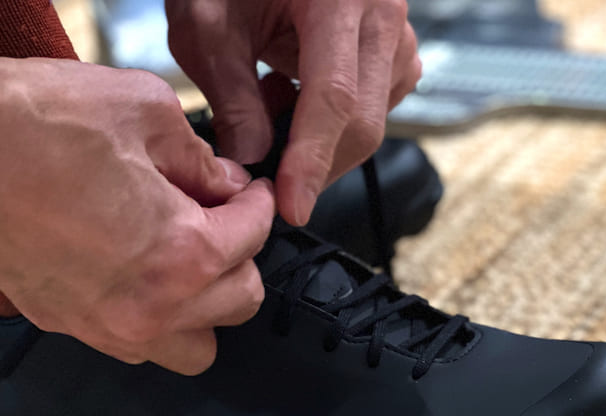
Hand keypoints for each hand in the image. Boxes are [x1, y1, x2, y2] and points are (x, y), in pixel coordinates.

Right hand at [0, 57, 273, 374]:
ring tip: (187, 261)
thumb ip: (200, 157)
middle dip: (241, 256)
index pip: (253, 239)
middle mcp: (152, 307)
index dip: (258, 204)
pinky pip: (136, 345)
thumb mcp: (146, 111)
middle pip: (239, 303)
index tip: (248, 191)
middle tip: (221, 219)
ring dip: (204, 307)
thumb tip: (221, 183)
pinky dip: (154, 319)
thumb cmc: (37, 125)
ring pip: (193, 348)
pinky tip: (139, 275)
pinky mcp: (68, 326)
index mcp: (184, 254)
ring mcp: (106, 326)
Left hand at [166, 0, 420, 225]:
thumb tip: (253, 160)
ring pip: (372, 122)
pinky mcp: (396, 51)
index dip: (310, 160)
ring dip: (319, 139)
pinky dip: (333, 123)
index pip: (333, 97)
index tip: (291, 206)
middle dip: (314, 165)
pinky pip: (376, 108)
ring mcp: (397, 32)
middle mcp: (382, 12)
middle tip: (262, 171)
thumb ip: (231, 97)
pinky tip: (295, 92)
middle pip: (362, 122)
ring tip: (269, 96)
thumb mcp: (208, 27)